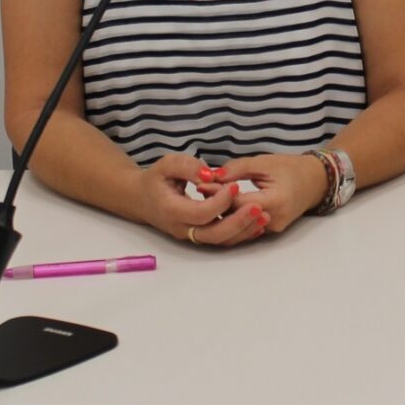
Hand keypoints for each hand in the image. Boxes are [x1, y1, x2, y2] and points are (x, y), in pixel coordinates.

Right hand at [135, 153, 265, 246]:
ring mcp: (190, 235)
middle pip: (214, 233)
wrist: (141, 198)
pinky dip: (240, 234)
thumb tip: (209, 175)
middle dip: (239, 222)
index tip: (235, 185)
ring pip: (220, 240)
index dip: (221, 201)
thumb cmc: (155, 178)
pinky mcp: (199, 235)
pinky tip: (256, 223)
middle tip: (259, 207)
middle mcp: (181, 228)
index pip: (202, 213)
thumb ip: (188, 167)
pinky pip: (221, 240)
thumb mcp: (167, 164)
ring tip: (264, 216)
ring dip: (243, 230)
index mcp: (172, 210)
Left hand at [210, 153, 329, 235]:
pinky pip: (246, 227)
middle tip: (199, 192)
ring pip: (239, 226)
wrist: (316, 181)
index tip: (201, 184)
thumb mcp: (264, 162)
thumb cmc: (291, 168)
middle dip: (216, 205)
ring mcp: (272, 229)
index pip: (238, 203)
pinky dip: (233, 217)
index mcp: (275, 201)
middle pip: (236, 218)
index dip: (217, 194)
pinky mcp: (270, 231)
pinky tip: (221, 207)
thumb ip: (237, 169)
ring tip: (206, 199)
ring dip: (222, 213)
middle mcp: (273, 220)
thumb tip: (212, 175)